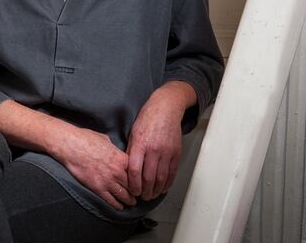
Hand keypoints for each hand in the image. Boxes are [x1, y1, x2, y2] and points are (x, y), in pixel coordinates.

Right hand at [54, 124, 136, 209]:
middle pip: (134, 187)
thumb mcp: (105, 139)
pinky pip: (111, 201)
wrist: (70, 145)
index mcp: (122, 159)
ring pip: (125, 196)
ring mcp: (108, 181)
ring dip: (129, 201)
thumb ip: (114, 148)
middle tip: (138, 195)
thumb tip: (115, 149)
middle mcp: (118, 172)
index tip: (141, 182)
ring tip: (130, 202)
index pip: (138, 174)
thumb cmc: (85, 139)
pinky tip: (119, 206)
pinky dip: (117, 205)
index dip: (140, 179)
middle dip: (137, 192)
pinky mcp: (98, 188)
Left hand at [127, 82, 195, 200]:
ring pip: (161, 178)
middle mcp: (154, 149)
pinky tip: (162, 188)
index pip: (135, 171)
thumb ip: (132, 151)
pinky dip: (167, 183)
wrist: (166, 108)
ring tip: (151, 195)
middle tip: (141, 196)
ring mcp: (166, 152)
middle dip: (144, 191)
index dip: (133, 184)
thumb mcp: (134, 133)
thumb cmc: (147, 119)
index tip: (132, 190)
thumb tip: (129, 169)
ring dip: (156, 190)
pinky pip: (172, 172)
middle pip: (149, 177)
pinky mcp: (176, 153)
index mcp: (140, 144)